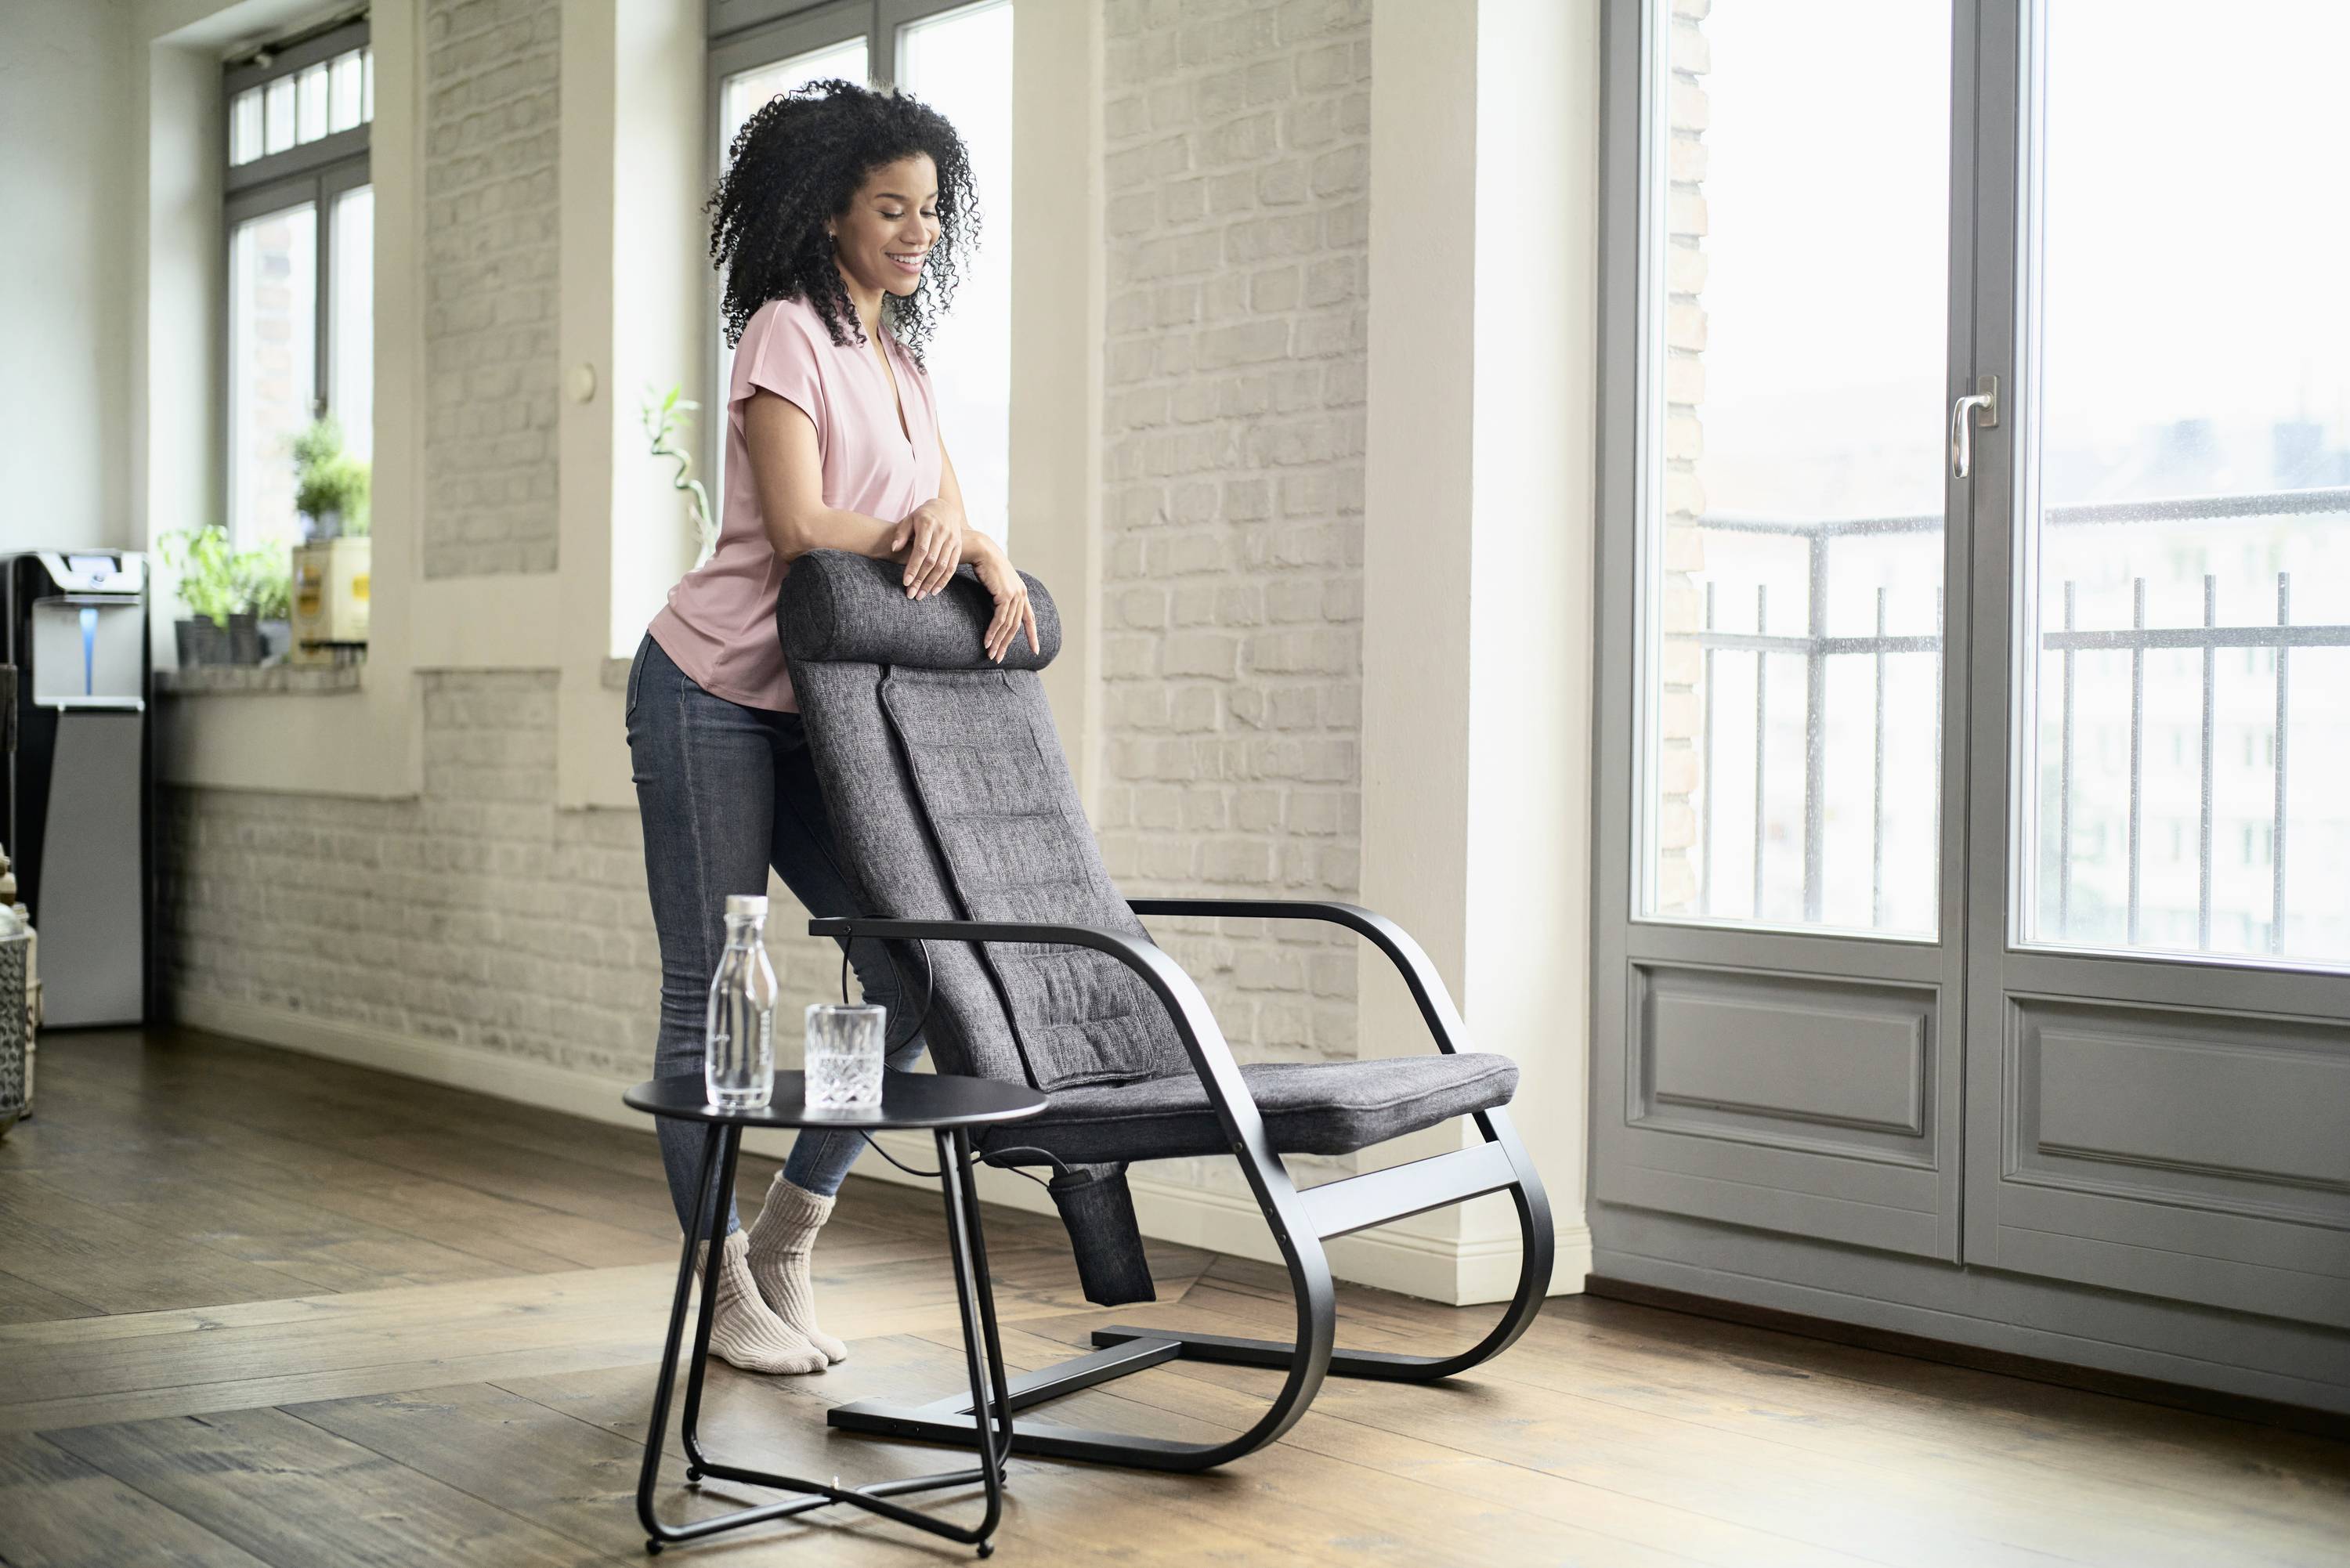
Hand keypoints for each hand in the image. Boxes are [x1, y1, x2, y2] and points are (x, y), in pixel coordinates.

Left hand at [889, 500, 964, 598]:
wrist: (946, 508)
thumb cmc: (923, 516)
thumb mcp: (909, 519)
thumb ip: (901, 533)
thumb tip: (894, 548)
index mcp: (928, 525)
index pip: (921, 550)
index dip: (913, 567)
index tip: (906, 581)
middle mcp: (943, 533)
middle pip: (931, 561)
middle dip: (921, 579)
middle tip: (911, 593)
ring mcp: (952, 540)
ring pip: (942, 566)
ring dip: (931, 583)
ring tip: (921, 595)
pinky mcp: (959, 547)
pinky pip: (952, 567)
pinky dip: (944, 580)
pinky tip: (934, 591)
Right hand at [970, 537, 1040, 663]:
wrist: (981, 550)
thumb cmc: (985, 565)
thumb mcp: (996, 583)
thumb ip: (999, 595)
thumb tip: (995, 606)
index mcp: (1021, 592)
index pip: (1029, 618)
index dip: (1032, 635)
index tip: (1035, 650)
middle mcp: (1021, 594)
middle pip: (1016, 626)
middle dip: (1006, 644)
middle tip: (998, 658)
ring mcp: (1015, 595)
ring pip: (1007, 626)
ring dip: (998, 642)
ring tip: (991, 654)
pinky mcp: (1006, 595)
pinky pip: (1000, 620)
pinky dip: (993, 632)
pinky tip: (987, 641)